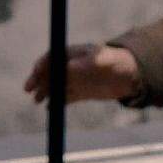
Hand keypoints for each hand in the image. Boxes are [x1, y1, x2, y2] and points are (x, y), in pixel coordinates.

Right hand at [25, 43, 141, 104]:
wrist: (132, 77)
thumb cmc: (116, 62)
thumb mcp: (101, 61)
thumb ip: (85, 64)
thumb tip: (68, 68)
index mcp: (74, 54)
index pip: (51, 58)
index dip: (41, 66)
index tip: (35, 74)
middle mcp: (72, 67)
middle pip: (49, 73)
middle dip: (38, 80)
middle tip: (30, 90)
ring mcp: (76, 80)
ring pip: (55, 86)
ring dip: (45, 92)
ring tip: (38, 100)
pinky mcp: (82, 92)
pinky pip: (65, 97)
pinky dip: (57, 102)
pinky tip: (51, 108)